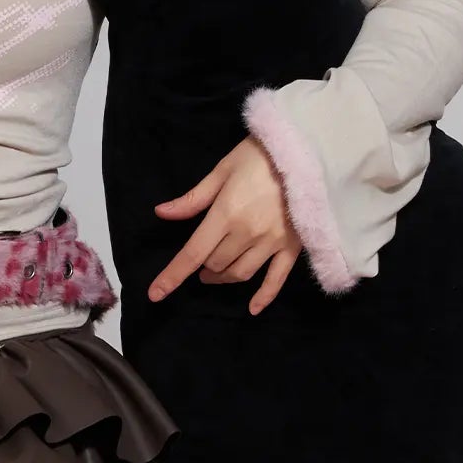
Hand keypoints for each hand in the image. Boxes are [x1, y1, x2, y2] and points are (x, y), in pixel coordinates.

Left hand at [148, 136, 301, 314]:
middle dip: (202, 267)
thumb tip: (162, 213)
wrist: (306, 153)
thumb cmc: (260, 157)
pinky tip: (253, 309)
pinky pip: (276, 279)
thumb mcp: (222, 170)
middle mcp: (246, 234)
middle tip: (200, 260)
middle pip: (215, 265)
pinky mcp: (292, 247)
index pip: (193, 254)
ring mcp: (271, 243)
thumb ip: (193, 199)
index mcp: (225, 214)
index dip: (172, 276)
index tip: (156, 294)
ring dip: (223, 278)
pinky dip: (264, 297)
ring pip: (240, 273)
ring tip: (216, 274)